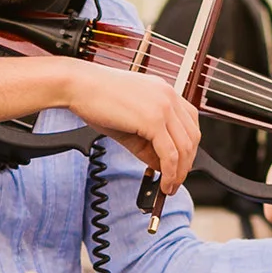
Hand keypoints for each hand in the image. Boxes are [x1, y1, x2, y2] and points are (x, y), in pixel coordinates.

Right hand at [61, 62, 199, 192]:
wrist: (79, 86)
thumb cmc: (97, 98)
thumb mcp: (129, 123)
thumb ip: (148, 143)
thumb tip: (161, 165)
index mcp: (165, 91)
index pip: (190, 122)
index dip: (188, 147)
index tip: (180, 163)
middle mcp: (169, 96)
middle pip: (192, 137)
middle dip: (186, 164)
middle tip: (176, 180)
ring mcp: (163, 107)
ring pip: (184, 148)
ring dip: (179, 173)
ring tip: (169, 186)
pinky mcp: (153, 120)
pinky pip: (169, 153)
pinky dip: (170, 172)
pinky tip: (164, 182)